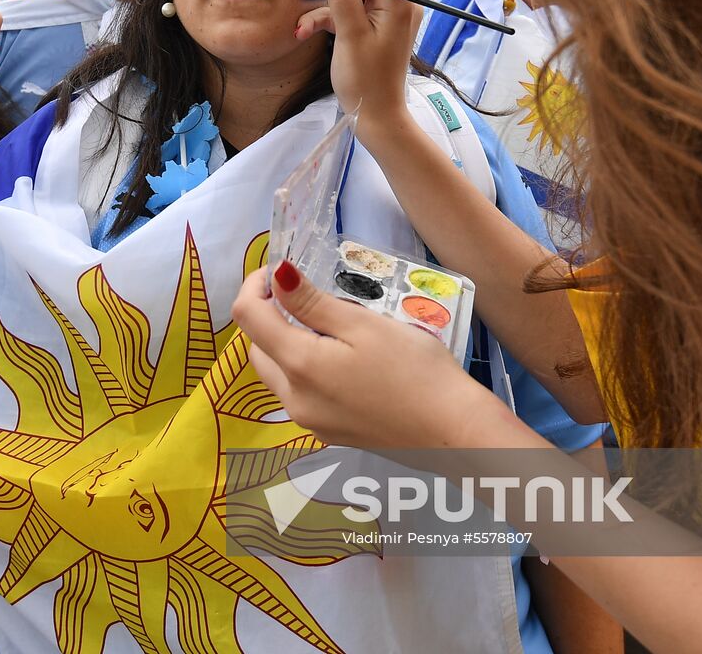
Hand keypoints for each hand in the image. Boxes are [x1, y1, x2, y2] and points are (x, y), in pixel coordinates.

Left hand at [231, 261, 506, 449]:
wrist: (453, 432)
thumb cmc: (415, 371)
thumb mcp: (363, 325)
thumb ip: (312, 303)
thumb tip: (276, 277)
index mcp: (299, 367)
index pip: (248, 317)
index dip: (256, 285)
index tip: (280, 269)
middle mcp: (293, 400)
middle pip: (258, 347)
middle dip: (268, 315)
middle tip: (303, 292)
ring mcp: (309, 421)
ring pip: (276, 373)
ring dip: (285, 342)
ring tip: (326, 322)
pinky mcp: (328, 432)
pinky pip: (299, 393)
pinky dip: (304, 367)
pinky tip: (340, 357)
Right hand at [295, 0, 420, 127]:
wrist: (377, 115)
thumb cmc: (367, 81)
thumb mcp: (351, 37)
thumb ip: (344, 0)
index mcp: (399, 0)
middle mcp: (397, 2)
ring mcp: (385, 14)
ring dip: (327, 3)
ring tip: (306, 26)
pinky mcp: (373, 26)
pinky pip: (350, 9)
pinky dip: (329, 17)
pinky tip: (306, 31)